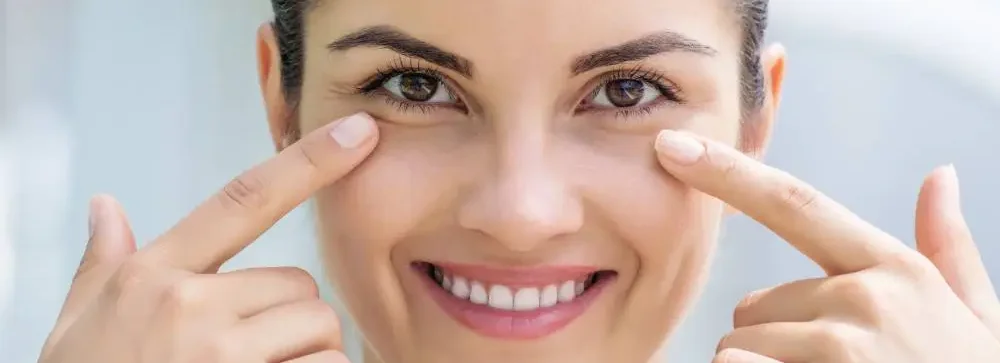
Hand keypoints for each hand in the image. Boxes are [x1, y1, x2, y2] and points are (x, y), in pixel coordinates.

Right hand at [38, 113, 377, 362]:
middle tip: (250, 350)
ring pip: (320, 329)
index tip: (358, 132)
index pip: (244, 199)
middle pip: (300, 284)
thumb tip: (105, 207)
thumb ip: (102, 266)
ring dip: (308, 354)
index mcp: (153, 275)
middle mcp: (191, 305)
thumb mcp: (78, 325)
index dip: (309, 161)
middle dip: (291, 316)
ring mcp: (222, 353)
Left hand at [654, 130, 999, 362]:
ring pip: (737, 348)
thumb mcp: (978, 319)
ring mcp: (838, 346)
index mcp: (896, 270)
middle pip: (752, 304)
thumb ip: (948, 250)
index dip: (727, 172)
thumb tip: (940, 175)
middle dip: (768, 336)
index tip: (672, 146)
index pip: (794, 203)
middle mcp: (863, 298)